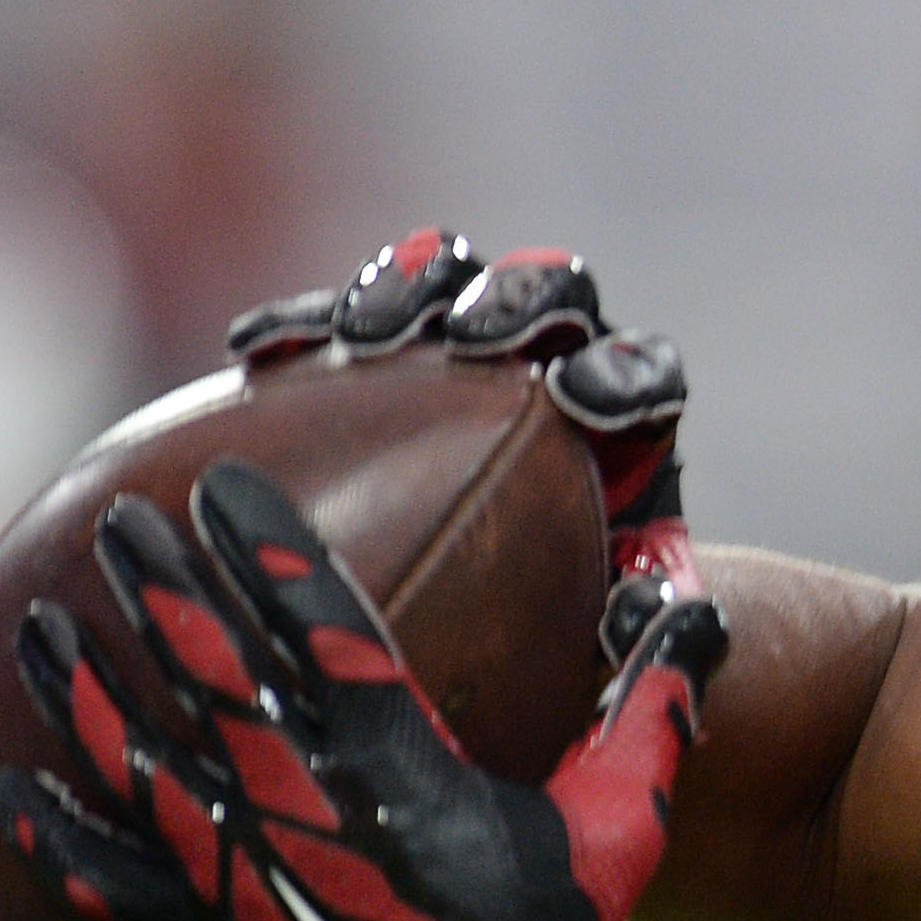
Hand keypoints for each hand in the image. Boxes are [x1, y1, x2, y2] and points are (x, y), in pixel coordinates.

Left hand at [0, 457, 724, 920]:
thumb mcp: (622, 829)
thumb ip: (651, 715)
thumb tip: (693, 613)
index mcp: (405, 771)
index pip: (322, 632)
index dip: (268, 553)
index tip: (224, 489)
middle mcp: (310, 812)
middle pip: (211, 676)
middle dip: (158, 589)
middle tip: (116, 521)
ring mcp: (250, 879)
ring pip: (144, 762)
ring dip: (83, 689)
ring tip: (35, 622)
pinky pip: (121, 882)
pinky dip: (60, 838)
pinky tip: (6, 794)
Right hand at [223, 228, 695, 594]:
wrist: (471, 621)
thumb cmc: (551, 634)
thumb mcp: (607, 645)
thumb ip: (646, 629)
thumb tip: (665, 621)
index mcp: (623, 421)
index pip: (641, 375)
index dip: (620, 376)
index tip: (580, 402)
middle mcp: (548, 357)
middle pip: (546, 291)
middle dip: (513, 304)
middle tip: (474, 339)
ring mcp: (455, 344)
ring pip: (443, 274)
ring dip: (407, 290)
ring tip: (365, 337)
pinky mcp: (373, 353)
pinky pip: (334, 318)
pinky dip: (303, 324)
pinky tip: (255, 353)